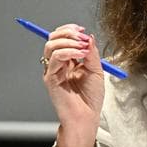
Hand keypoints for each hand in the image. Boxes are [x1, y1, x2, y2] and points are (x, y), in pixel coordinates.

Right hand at [42, 23, 104, 146]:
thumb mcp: (96, 70)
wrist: (87, 116)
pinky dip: (68, 52)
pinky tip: (80, 55)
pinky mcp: (50, 78)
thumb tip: (89, 36)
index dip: (70, 31)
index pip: (62, 38)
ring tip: (83, 48)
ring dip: (68, 42)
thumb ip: (91, 53)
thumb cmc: (91, 97)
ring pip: (51, 46)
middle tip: (82, 36)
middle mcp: (58, 64)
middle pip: (53, 39)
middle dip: (67, 33)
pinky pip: (55, 59)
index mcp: (68, 61)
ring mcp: (52, 71)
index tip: (83, 30)